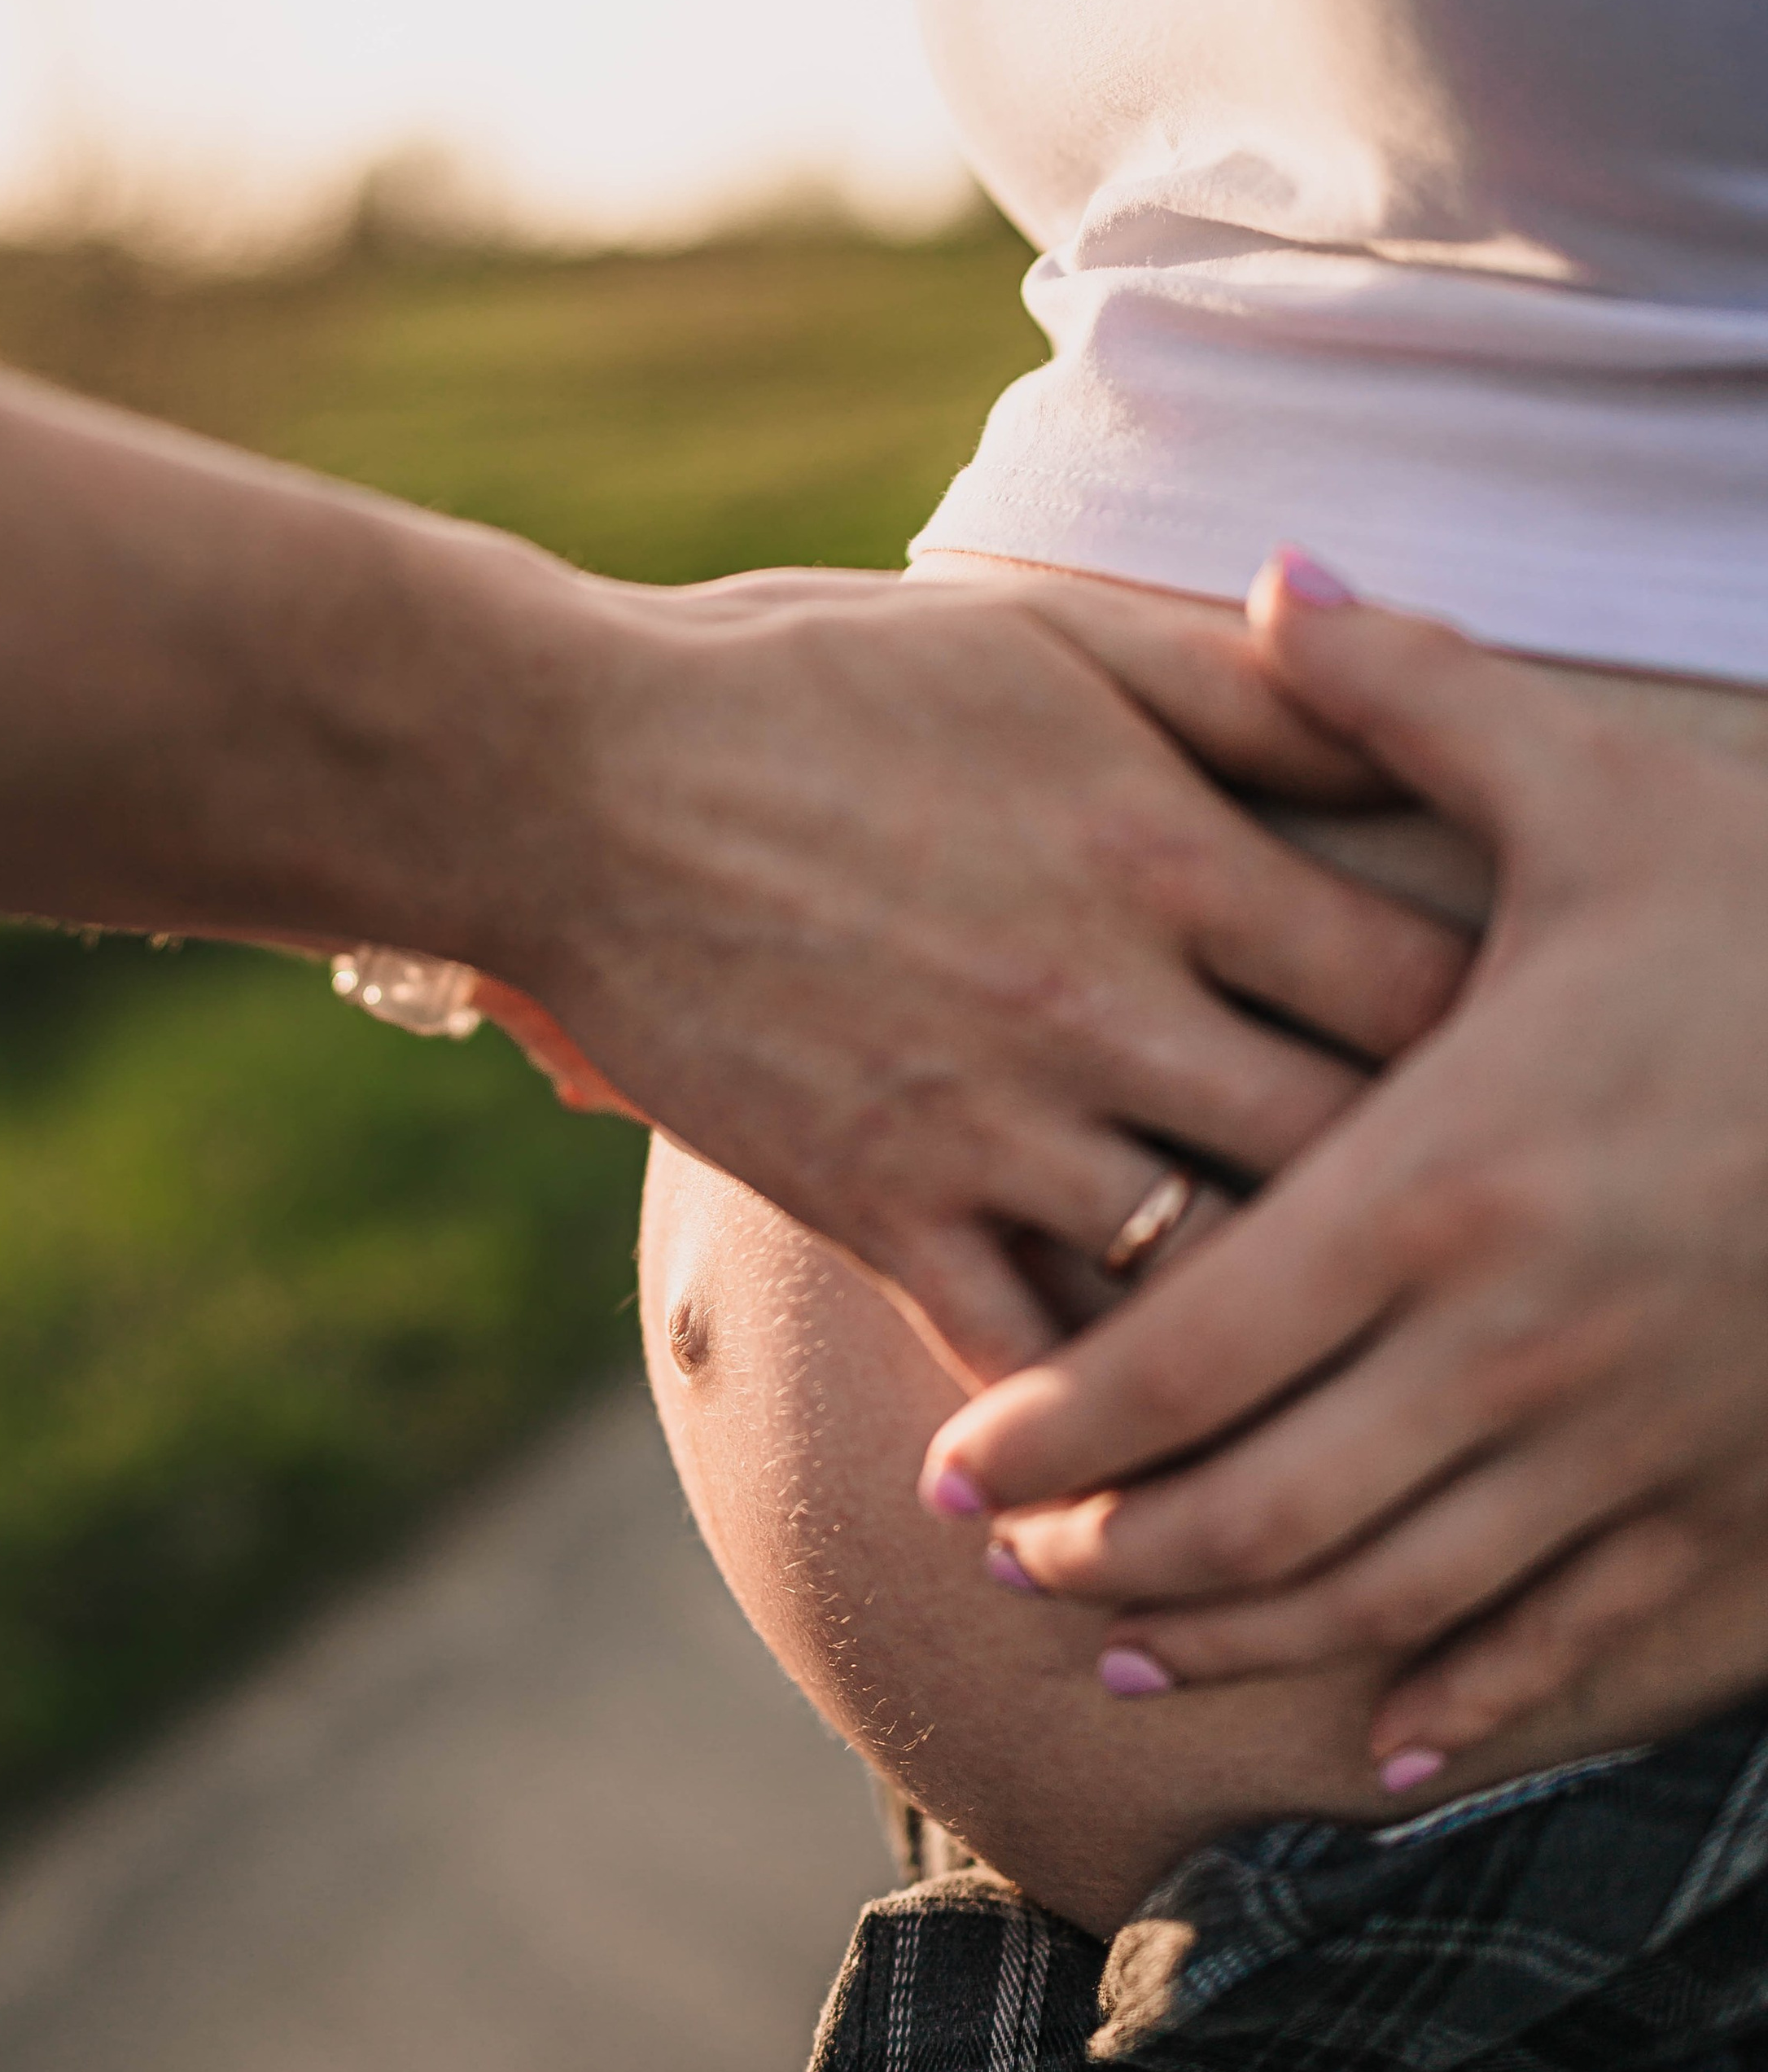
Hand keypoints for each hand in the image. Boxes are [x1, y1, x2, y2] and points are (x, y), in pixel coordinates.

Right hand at [511, 563, 1464, 1382]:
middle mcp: (1105, 1003)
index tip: (1507, 1069)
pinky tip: (1141, 1431)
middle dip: (1421, 1201)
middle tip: (1447, 1233)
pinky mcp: (877, 1209)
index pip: (1422, 989)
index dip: (1499, 1040)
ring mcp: (989, 1122)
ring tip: (1332, 1360)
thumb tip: (1412, 739)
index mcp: (1169, 852)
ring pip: (1208, 1283)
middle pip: (1349, 1155)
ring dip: (1280, 1329)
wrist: (563, 781)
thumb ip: (1242, 696)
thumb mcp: (1045, 640)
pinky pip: (1029, 1358)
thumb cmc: (812, 681)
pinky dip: (1098, 1410)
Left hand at [921, 553, 1767, 1783]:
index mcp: (1446, 1178)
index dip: (1048, 1434)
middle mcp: (1517, 1343)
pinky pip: (1574, 1648)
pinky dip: (1462, 1708)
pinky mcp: (1739, 1510)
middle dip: (1106, 1558)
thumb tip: (1274, 573)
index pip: (1181, 1353)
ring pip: (1385, 1601)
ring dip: (1237, 1641)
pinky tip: (1376, 1743)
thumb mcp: (1613, 797)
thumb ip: (1416, 703)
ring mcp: (1633, 1446)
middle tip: (1011, 1566)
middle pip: (1253, 1510)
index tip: (953, 1468)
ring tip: (1129, 1647)